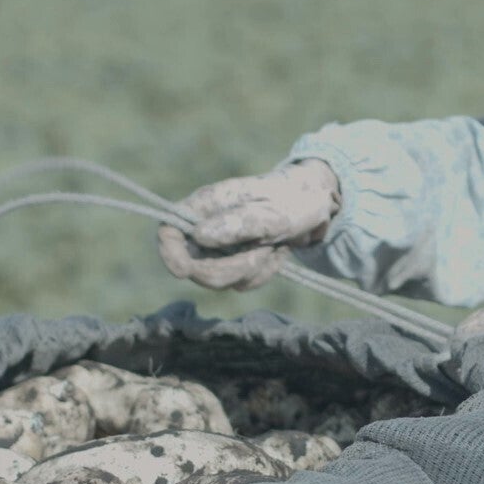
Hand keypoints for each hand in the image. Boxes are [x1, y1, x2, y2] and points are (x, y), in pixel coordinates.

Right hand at [156, 160, 341, 290]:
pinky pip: (241, 283)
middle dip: (229, 268)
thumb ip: (236, 223)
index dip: (168, 253)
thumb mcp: (270, 212)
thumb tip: (199, 235)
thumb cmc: (291, 200)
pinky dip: (262, 273)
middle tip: (261, 252)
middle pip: (193, 266)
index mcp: (206, 205)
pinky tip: (276, 252)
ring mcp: (221, 247)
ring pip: (219, 280)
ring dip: (251, 269)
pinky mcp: (236, 262)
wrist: (315, 204)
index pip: (167, 230)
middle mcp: (207, 227)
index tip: (183, 270)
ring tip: (273, 246)